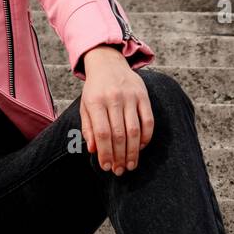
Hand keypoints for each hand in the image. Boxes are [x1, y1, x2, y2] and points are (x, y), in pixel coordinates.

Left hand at [79, 46, 153, 174]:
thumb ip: (88, 128)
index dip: (105, 153)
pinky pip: (148, 120)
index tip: (106, 167)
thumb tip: (93, 150)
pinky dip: (146, 137)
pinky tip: (141, 148)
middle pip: (119, 134)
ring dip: (134, 151)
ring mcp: (131, 97)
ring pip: (134, 130)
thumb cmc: (95, 90)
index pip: (102, 133)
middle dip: (120, 156)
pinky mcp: (144, 96)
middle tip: (120, 171)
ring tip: (131, 165)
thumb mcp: (85, 106)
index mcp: (96, 102)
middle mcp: (114, 99)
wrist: (108, 63)